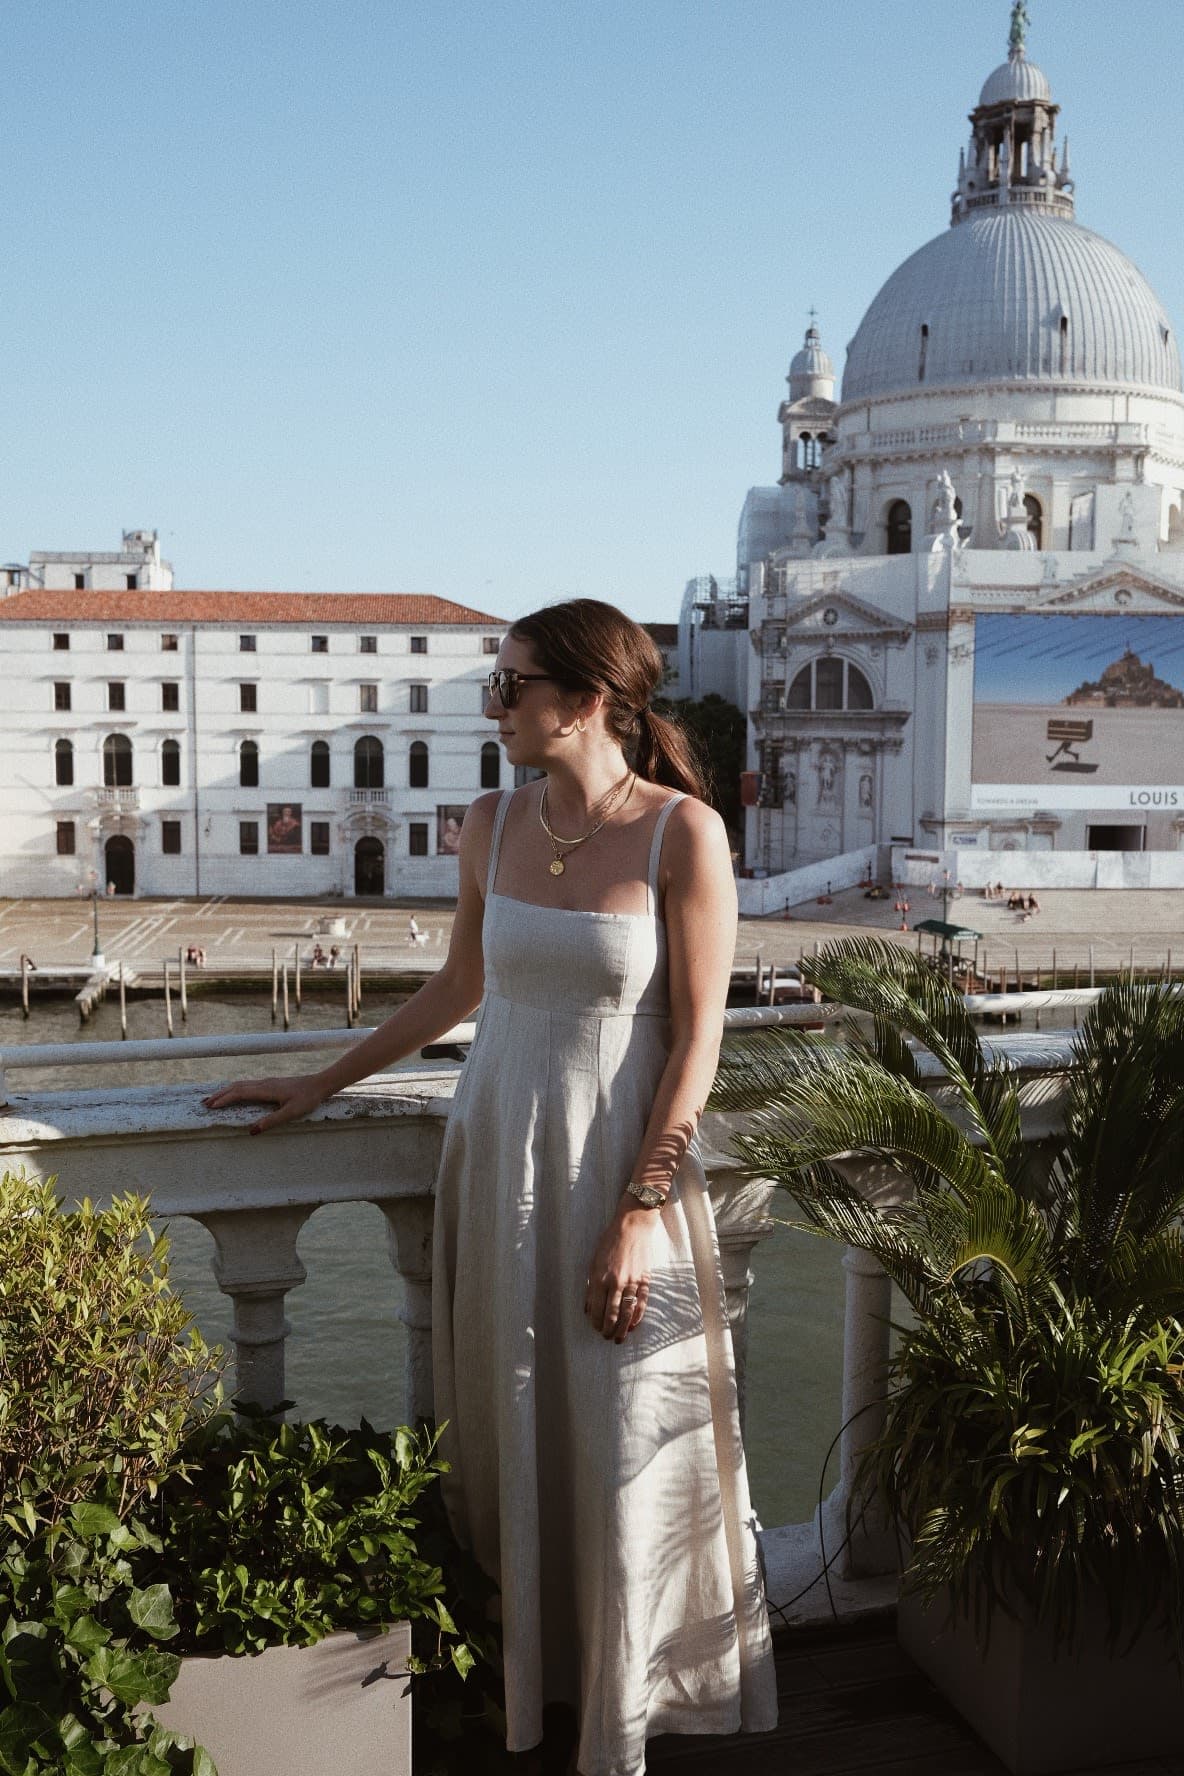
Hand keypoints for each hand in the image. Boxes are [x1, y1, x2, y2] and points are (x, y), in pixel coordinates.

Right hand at [201, 1073, 326, 1135]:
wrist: (319, 1084)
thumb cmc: (307, 1099)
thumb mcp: (291, 1113)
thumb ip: (271, 1121)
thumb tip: (252, 1131)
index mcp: (266, 1090)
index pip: (239, 1093)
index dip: (224, 1099)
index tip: (211, 1106)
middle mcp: (263, 1083)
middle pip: (236, 1087)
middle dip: (219, 1095)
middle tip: (204, 1104)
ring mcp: (266, 1082)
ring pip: (240, 1085)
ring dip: (225, 1091)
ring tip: (213, 1098)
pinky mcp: (270, 1083)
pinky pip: (247, 1085)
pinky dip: (235, 1089)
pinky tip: (234, 1093)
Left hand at [584, 1207, 656, 1342]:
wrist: (632, 1228)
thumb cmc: (609, 1243)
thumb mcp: (594, 1263)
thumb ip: (591, 1286)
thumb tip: (589, 1308)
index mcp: (599, 1278)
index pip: (596, 1308)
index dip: (596, 1322)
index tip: (596, 1328)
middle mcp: (615, 1282)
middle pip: (611, 1314)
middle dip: (607, 1329)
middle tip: (606, 1337)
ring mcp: (631, 1282)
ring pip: (626, 1313)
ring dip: (622, 1329)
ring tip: (618, 1338)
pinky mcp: (644, 1280)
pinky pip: (641, 1304)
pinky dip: (637, 1317)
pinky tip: (632, 1325)